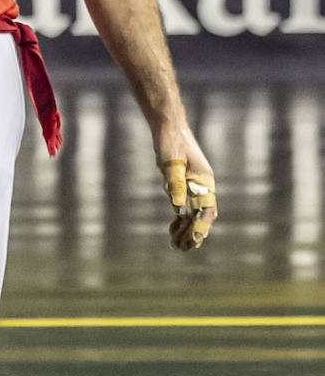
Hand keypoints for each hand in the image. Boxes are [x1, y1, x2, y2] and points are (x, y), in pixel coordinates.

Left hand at [154, 125, 217, 249]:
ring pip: (192, 212)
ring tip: (178, 245)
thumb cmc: (171, 142)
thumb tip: (177, 206)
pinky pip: (184, 206)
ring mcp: (193, 185)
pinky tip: (173, 229)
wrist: (168, 127)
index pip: (207, 209)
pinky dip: (180, 218)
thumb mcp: (171, 161)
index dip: (201, 225)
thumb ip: (175, 182)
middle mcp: (202, 185)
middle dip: (194, 232)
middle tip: (183, 248)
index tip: (196, 239)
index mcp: (204, 180)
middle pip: (201, 214)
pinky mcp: (183, 184)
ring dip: (186, 229)